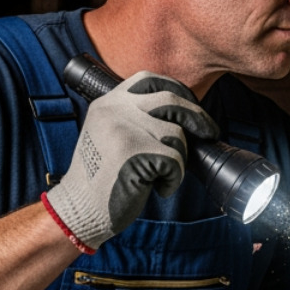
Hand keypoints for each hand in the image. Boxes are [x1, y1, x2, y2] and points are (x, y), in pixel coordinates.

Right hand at [45, 71, 218, 249]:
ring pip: (176, 134)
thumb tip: (185, 112)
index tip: (192, 106)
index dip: (178, 90)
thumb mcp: (111, 134)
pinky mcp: (132, 152)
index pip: (149, 79)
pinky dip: (174, 179)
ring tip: (160, 175)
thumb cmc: (102, 178)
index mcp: (107, 102)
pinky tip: (158, 188)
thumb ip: (135, 118)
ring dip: (179, 159)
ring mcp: (122, 129)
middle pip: (170, 100)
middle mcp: (113, 110)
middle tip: (209, 132)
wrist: (79, 210)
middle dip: (198, 117)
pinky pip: (174, 160)